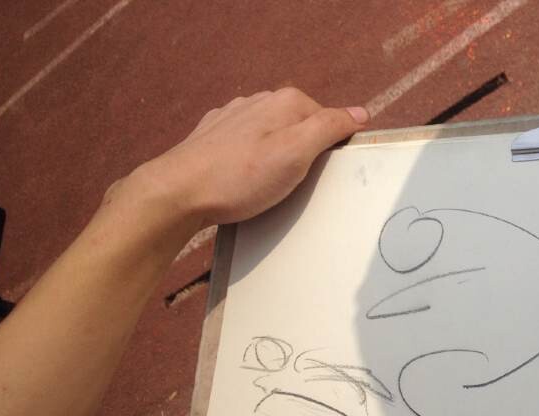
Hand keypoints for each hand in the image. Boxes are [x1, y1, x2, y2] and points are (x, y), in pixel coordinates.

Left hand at [136, 88, 368, 227]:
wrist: (179, 191)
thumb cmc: (240, 177)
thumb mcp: (296, 154)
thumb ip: (329, 128)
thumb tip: (360, 113)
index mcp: (286, 102)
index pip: (329, 120)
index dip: (332, 149)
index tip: (324, 175)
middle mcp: (259, 100)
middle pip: (300, 126)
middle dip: (305, 152)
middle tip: (297, 185)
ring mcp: (234, 115)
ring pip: (272, 134)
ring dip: (278, 156)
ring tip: (269, 185)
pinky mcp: (214, 134)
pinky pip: (247, 143)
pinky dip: (253, 159)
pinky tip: (245, 178)